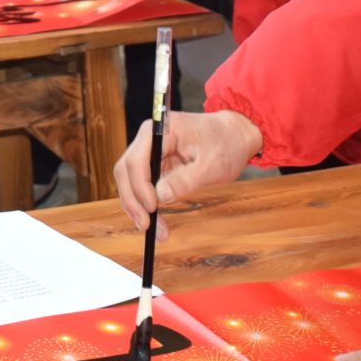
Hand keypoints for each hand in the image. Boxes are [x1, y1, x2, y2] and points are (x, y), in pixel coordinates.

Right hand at [114, 109, 262, 240]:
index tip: (153, 208)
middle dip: (133, 200)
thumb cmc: (226, 144)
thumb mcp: (211, 165)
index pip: (137, 160)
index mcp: (162, 130)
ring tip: (153, 229)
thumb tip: (160, 196)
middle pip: (126, 170)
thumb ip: (185, 180)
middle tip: (146, 225)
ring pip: (130, 180)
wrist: (235, 135)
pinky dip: (145, 203)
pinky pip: (141, 185)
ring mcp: (150, 151)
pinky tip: (154, 221)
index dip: (140, 186)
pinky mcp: (155, 163)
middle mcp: (149, 138)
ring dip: (137, 206)